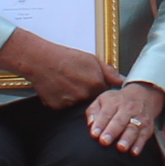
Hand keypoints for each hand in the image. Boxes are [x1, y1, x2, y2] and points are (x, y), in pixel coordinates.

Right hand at [0, 29, 117, 110]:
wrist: (42, 60)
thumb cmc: (66, 57)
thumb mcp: (92, 59)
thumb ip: (109, 72)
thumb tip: (122, 81)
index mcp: (96, 84)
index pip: (104, 95)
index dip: (98, 89)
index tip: (91, 83)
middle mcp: (84, 96)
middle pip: (91, 101)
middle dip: (87, 94)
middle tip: (77, 82)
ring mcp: (70, 104)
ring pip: (77, 106)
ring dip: (75, 99)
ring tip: (67, 84)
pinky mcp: (57, 108)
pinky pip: (64, 108)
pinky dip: (62, 101)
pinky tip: (59, 90)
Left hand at [87, 79, 164, 150]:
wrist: (143, 95)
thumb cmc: (117, 101)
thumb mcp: (103, 99)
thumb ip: (93, 111)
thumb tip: (90, 124)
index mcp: (114, 102)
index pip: (106, 113)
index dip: (100, 124)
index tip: (94, 134)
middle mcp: (127, 109)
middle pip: (119, 121)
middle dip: (112, 132)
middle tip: (104, 141)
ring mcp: (139, 118)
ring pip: (133, 129)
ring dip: (127, 139)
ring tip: (121, 148)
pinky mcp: (147, 127)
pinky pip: (144, 136)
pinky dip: (139, 144)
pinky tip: (134, 152)